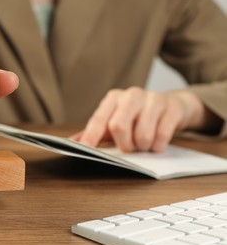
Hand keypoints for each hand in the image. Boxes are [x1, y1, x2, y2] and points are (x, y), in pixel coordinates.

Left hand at [71, 87, 214, 151]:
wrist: (171, 106)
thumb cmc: (136, 117)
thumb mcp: (114, 121)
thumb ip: (93, 131)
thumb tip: (71, 142)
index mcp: (113, 98)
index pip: (99, 118)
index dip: (92, 134)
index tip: (85, 148)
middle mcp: (131, 95)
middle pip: (119, 126)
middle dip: (124, 144)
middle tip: (129, 149)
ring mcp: (153, 99)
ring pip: (142, 134)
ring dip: (142, 147)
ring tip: (144, 145)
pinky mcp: (172, 107)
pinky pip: (162, 135)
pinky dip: (158, 146)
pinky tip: (157, 144)